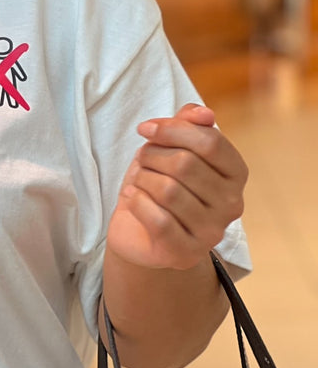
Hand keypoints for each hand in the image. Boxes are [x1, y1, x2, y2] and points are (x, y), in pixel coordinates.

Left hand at [106, 103, 247, 270]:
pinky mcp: (185, 253)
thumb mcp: (172, 145)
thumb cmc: (160, 180)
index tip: (145, 128)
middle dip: (152, 155)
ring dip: (142, 179)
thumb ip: (189, 123)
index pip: (210, 141)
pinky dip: (136, 202)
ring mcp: (211, 232)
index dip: (172, 129)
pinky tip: (131, 198)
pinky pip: (158, 219)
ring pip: (168, 190)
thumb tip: (205, 114)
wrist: (141, 231)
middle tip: (141, 160)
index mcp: (235, 173)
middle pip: (185, 164)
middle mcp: (232, 205)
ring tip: (138, 180)